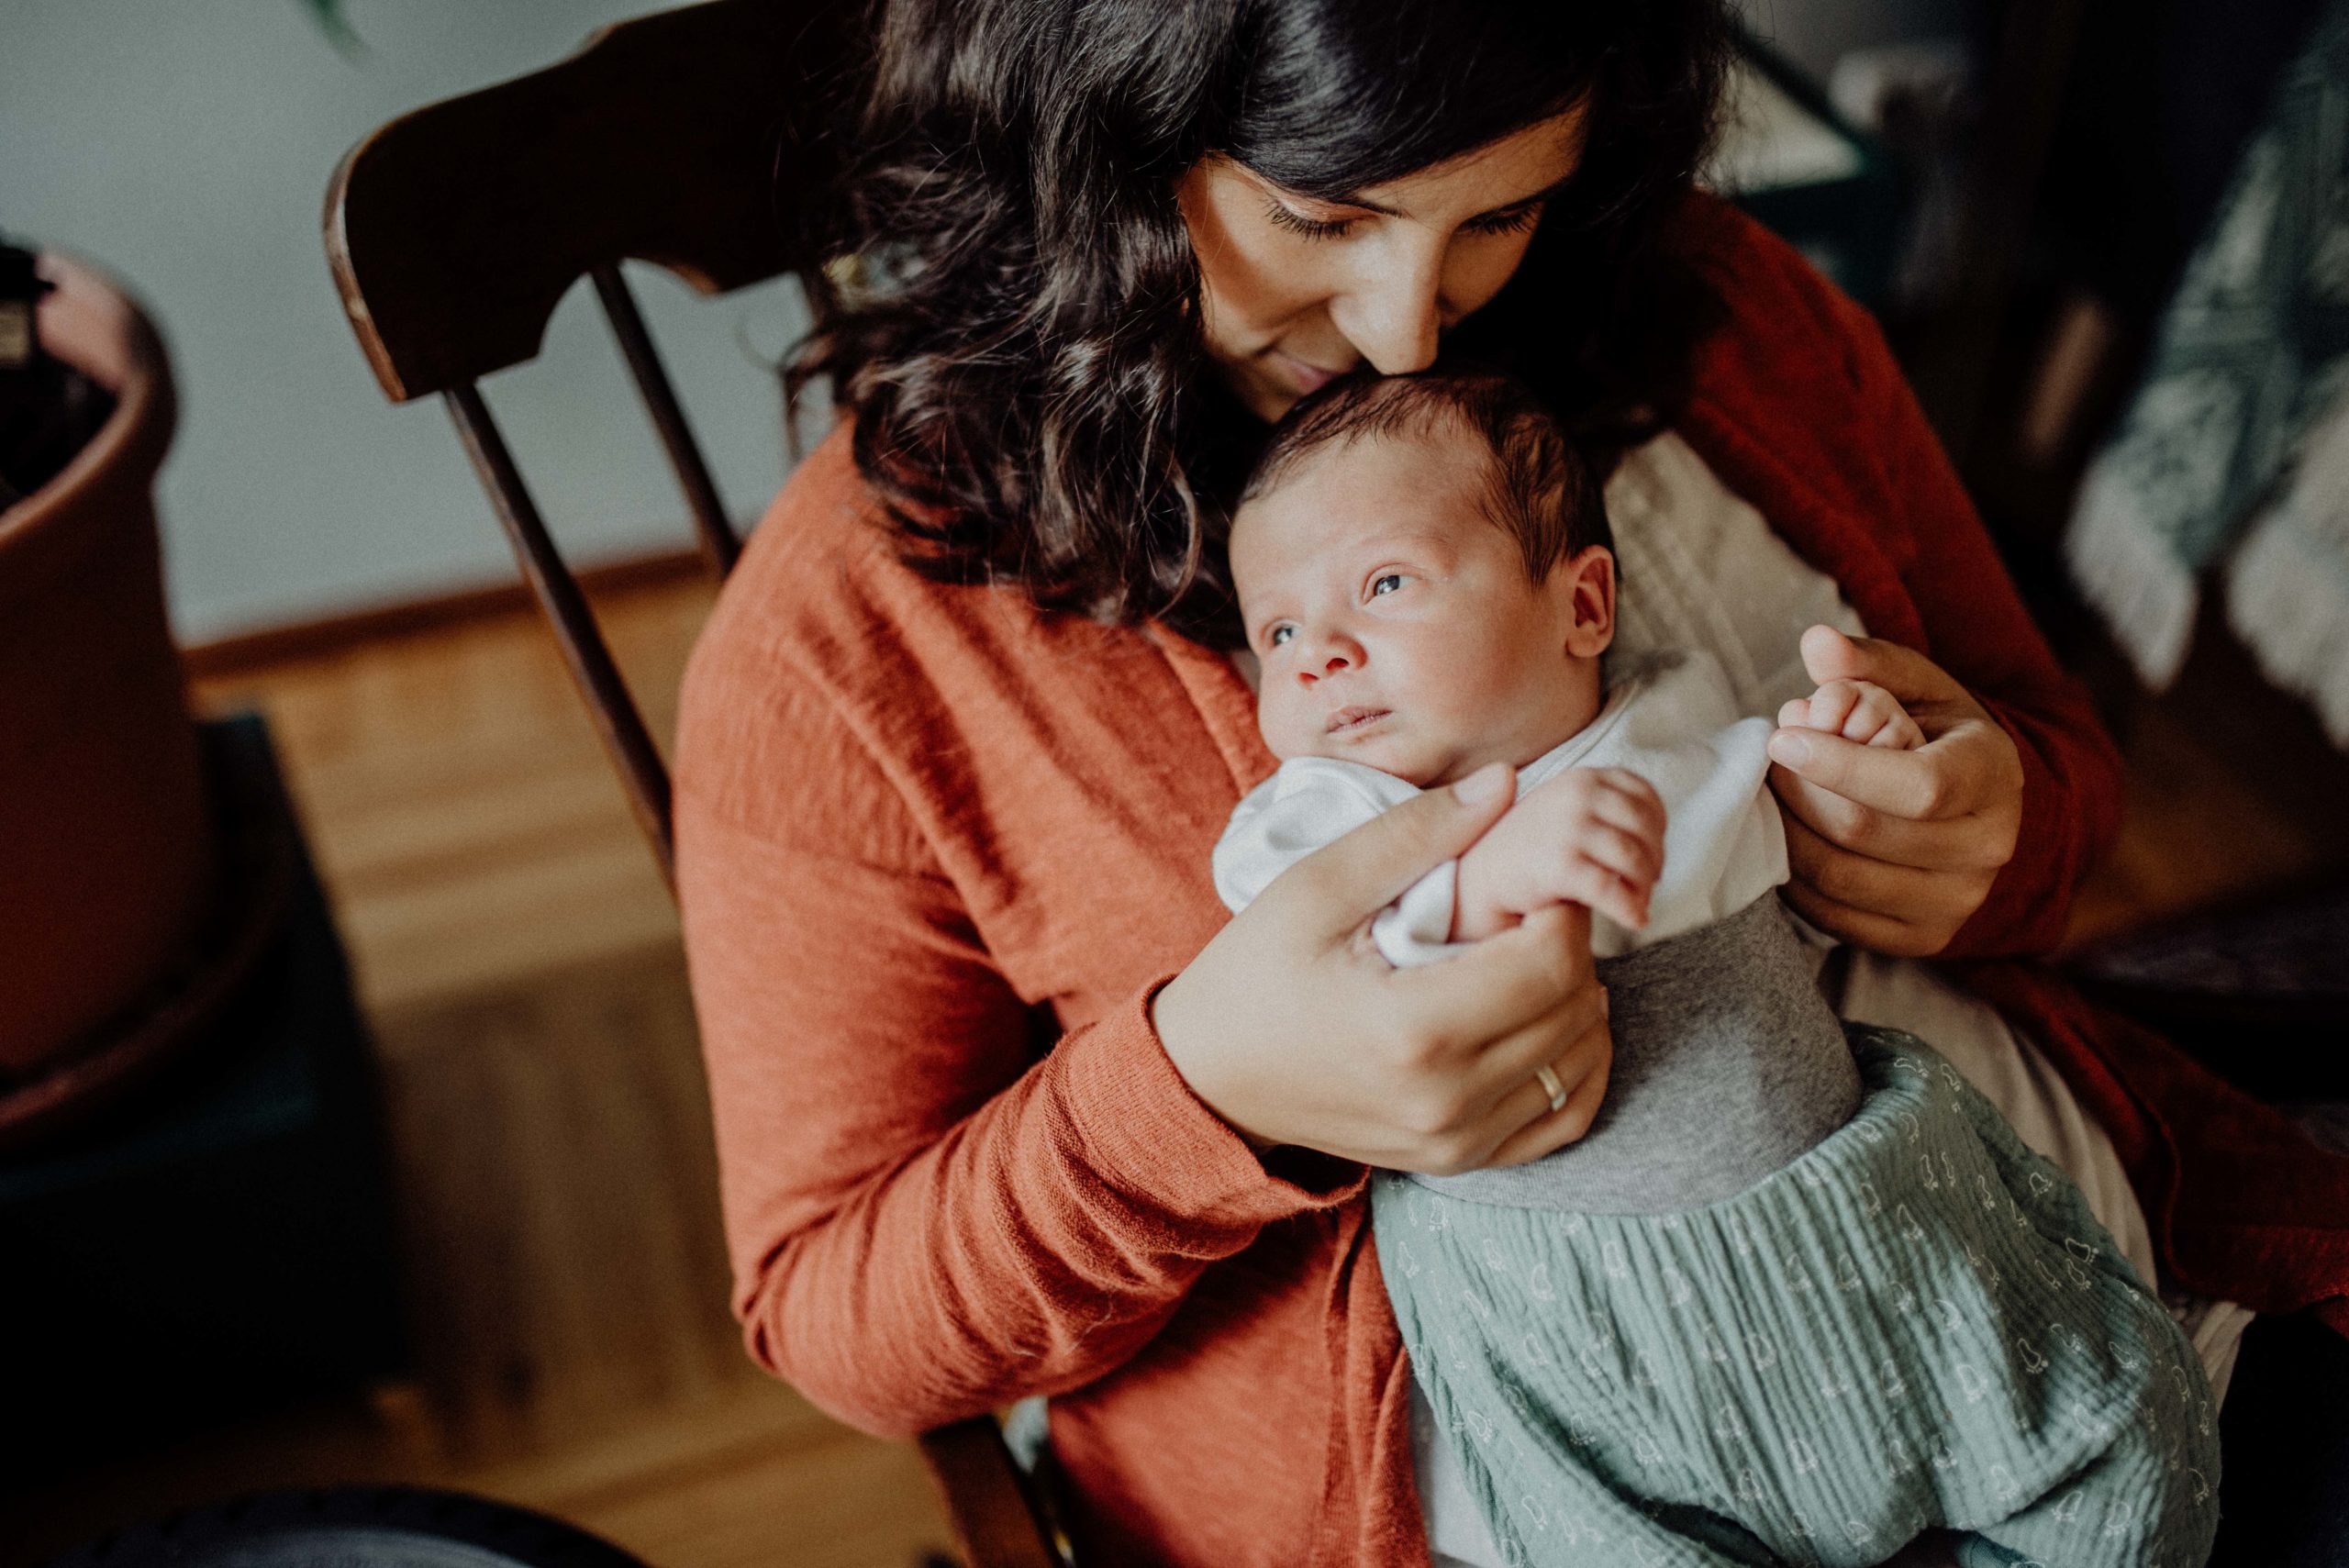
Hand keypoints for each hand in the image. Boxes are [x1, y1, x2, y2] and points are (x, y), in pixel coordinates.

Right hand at [1152, 764, 1613, 1174]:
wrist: (1208, 1079)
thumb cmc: (1253, 974)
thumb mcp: (1315, 887)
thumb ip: (1414, 833)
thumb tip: (1507, 784)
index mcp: (1414, 1030)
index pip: (1552, 962)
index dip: (1562, 909)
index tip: (1528, 884)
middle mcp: (1446, 1099)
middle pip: (1576, 1009)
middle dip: (1568, 948)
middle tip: (1523, 915)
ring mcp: (1456, 1141)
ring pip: (1581, 1062)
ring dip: (1575, 1001)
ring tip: (1522, 962)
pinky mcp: (1459, 1160)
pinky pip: (1566, 1116)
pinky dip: (1575, 1065)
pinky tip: (1545, 1021)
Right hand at [1452, 767, 1666, 939]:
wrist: (1479, 877)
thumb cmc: (1529, 848)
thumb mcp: (1565, 809)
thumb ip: (1605, 810)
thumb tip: (1656, 843)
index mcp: (1583, 777)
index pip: (1644, 795)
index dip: (1659, 827)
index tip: (1654, 853)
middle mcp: (1578, 795)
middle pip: (1644, 827)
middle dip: (1654, 860)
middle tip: (1648, 884)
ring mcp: (1569, 828)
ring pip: (1634, 859)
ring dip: (1644, 888)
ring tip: (1638, 904)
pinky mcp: (1560, 866)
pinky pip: (1612, 889)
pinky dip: (1631, 909)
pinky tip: (1635, 921)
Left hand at [1766, 626, 2023, 955]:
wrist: (1978, 814)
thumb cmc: (1937, 738)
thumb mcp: (1918, 688)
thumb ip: (1868, 664)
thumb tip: (1818, 644)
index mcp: (1992, 775)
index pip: (1917, 786)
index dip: (1839, 765)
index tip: (1783, 737)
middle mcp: (1986, 847)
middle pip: (1863, 831)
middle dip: (1797, 792)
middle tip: (1768, 761)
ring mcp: (1956, 902)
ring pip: (1840, 877)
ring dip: (1786, 833)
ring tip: (1772, 794)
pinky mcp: (1920, 938)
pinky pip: (1833, 915)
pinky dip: (1793, 878)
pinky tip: (1788, 837)